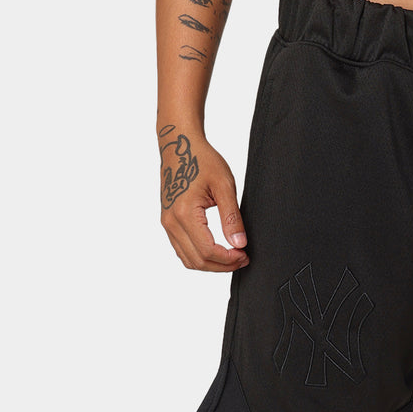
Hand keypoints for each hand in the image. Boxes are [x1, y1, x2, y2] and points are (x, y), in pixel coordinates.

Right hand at [158, 125, 247, 271]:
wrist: (179, 145)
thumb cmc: (201, 160)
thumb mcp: (224, 185)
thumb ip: (232, 217)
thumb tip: (239, 244)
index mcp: (184, 213)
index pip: (207, 250)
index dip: (228, 259)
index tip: (245, 255)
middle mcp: (171, 221)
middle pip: (197, 260)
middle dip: (223, 265)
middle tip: (243, 258)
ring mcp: (167, 223)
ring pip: (188, 260)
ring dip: (212, 264)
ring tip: (232, 257)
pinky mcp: (168, 222)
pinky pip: (182, 250)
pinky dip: (200, 257)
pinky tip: (217, 251)